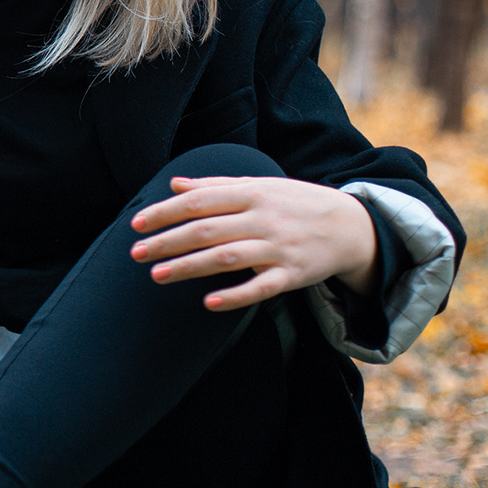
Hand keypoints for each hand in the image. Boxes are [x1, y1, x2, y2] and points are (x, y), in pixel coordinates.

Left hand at [130, 175, 377, 312]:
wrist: (352, 226)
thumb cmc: (295, 203)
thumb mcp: (260, 186)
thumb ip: (216, 186)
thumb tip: (174, 185)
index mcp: (252, 193)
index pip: (200, 201)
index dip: (166, 212)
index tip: (137, 224)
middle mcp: (263, 218)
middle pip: (206, 230)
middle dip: (167, 241)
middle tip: (135, 253)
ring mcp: (278, 247)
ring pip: (227, 257)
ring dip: (189, 267)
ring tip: (157, 275)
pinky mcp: (293, 275)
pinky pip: (261, 287)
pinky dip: (235, 296)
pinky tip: (208, 302)